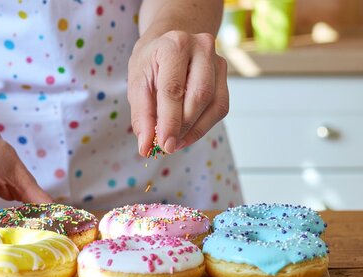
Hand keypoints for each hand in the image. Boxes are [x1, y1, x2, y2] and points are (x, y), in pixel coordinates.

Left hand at [128, 31, 228, 155]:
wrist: (170, 43)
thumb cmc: (152, 63)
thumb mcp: (137, 83)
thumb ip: (142, 115)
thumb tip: (146, 147)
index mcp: (174, 45)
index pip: (173, 88)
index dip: (169, 121)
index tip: (164, 145)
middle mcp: (202, 48)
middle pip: (200, 96)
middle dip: (184, 127)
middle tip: (168, 146)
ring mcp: (218, 60)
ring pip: (215, 104)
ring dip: (195, 130)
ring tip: (176, 142)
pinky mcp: (225, 75)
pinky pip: (220, 107)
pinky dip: (203, 125)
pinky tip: (187, 133)